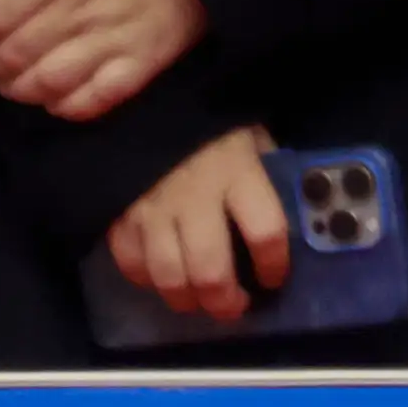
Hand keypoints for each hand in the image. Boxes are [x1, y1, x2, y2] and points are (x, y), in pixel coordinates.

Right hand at [108, 126, 290, 324]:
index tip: (275, 278)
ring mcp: (152, 210)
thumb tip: (289, 203)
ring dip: (187, 300)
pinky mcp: (119, 215)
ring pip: (168, 276)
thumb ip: (265, 169)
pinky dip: (146, 281)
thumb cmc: (206, 119)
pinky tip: (161, 281)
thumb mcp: (249, 133)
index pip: (266, 232)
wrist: (132, 97)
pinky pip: (131, 264)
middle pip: (210, 269)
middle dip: (225, 301)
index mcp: (238, 174)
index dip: (274, 265)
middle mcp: (195, 198)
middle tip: (235, 308)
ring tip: (200, 303)